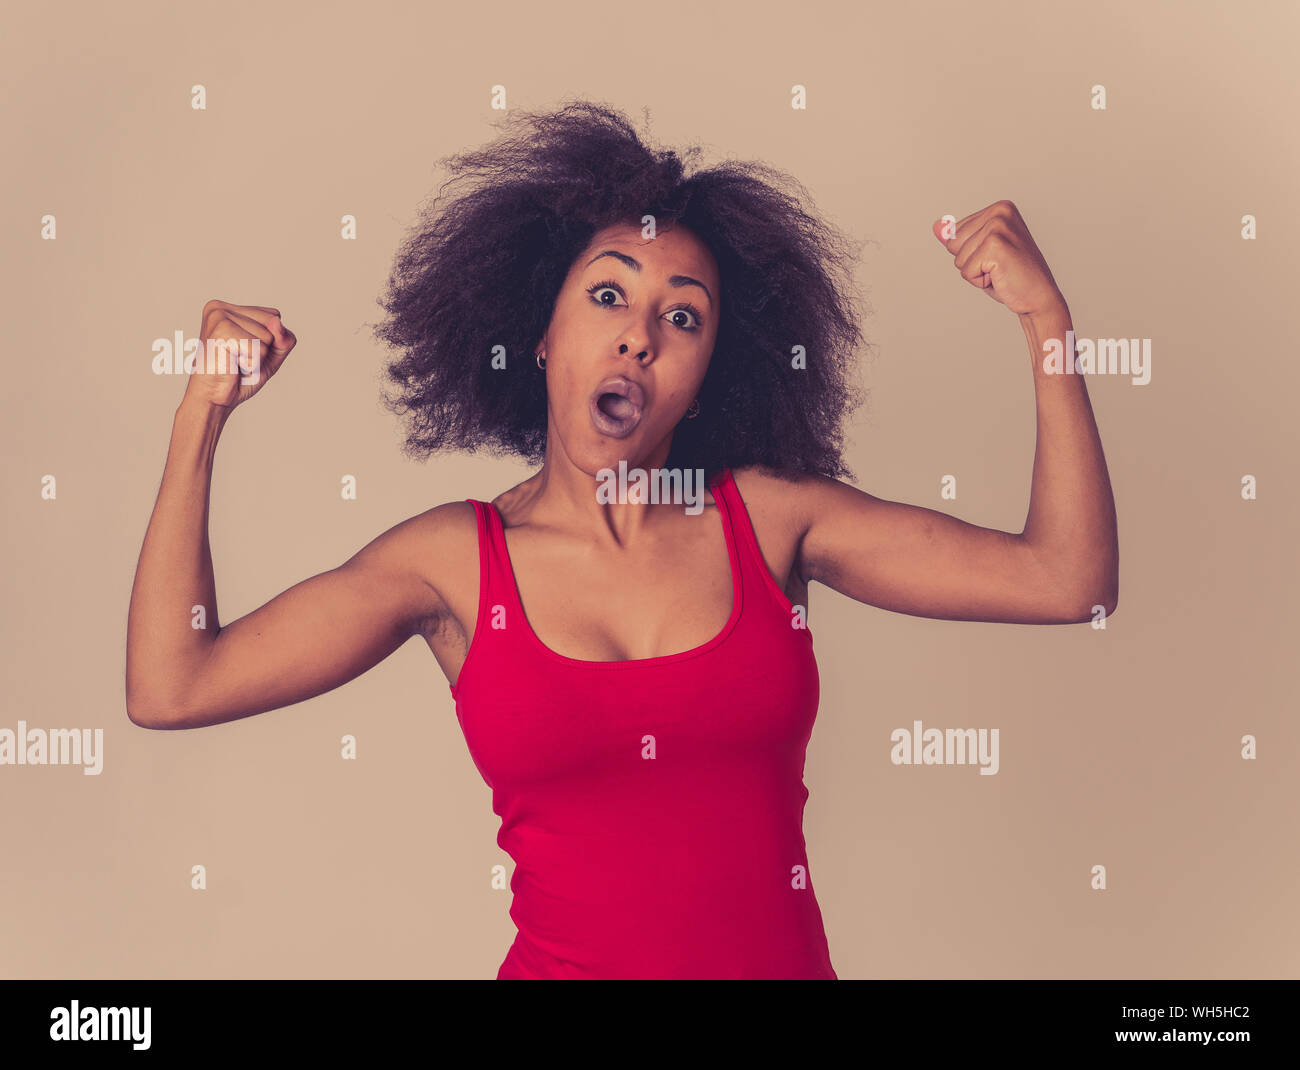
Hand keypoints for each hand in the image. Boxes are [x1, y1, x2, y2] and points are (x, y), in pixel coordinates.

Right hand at [182, 300, 296, 409]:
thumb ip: (283, 338)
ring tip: (234, 363)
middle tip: (238, 360)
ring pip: (267, 337)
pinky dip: (251, 363)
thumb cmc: (238, 378)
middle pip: (272, 323)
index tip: (245, 351)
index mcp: (228, 309)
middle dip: (264, 349)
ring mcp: (219, 317)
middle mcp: (220, 308)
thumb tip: (276, 321)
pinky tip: (231, 365)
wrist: (213, 399)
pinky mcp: (221, 331)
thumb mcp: (271, 355)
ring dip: (256, 358)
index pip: (274, 316)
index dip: (269, 341)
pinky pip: (259, 348)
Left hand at [932, 201, 1065, 319]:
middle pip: (953, 243)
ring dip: (976, 272)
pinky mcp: (995, 246)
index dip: (970, 253)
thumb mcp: (980, 252)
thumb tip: (936, 226)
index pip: (956, 233)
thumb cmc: (1011, 275)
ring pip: (958, 259)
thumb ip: (957, 237)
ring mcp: (998, 227)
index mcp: (1000, 208)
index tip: (996, 257)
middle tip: (998, 266)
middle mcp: (1000, 212)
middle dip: (970, 262)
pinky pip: (966, 271)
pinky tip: (1001, 277)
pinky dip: (979, 281)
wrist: (1038, 296)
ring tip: (1000, 271)